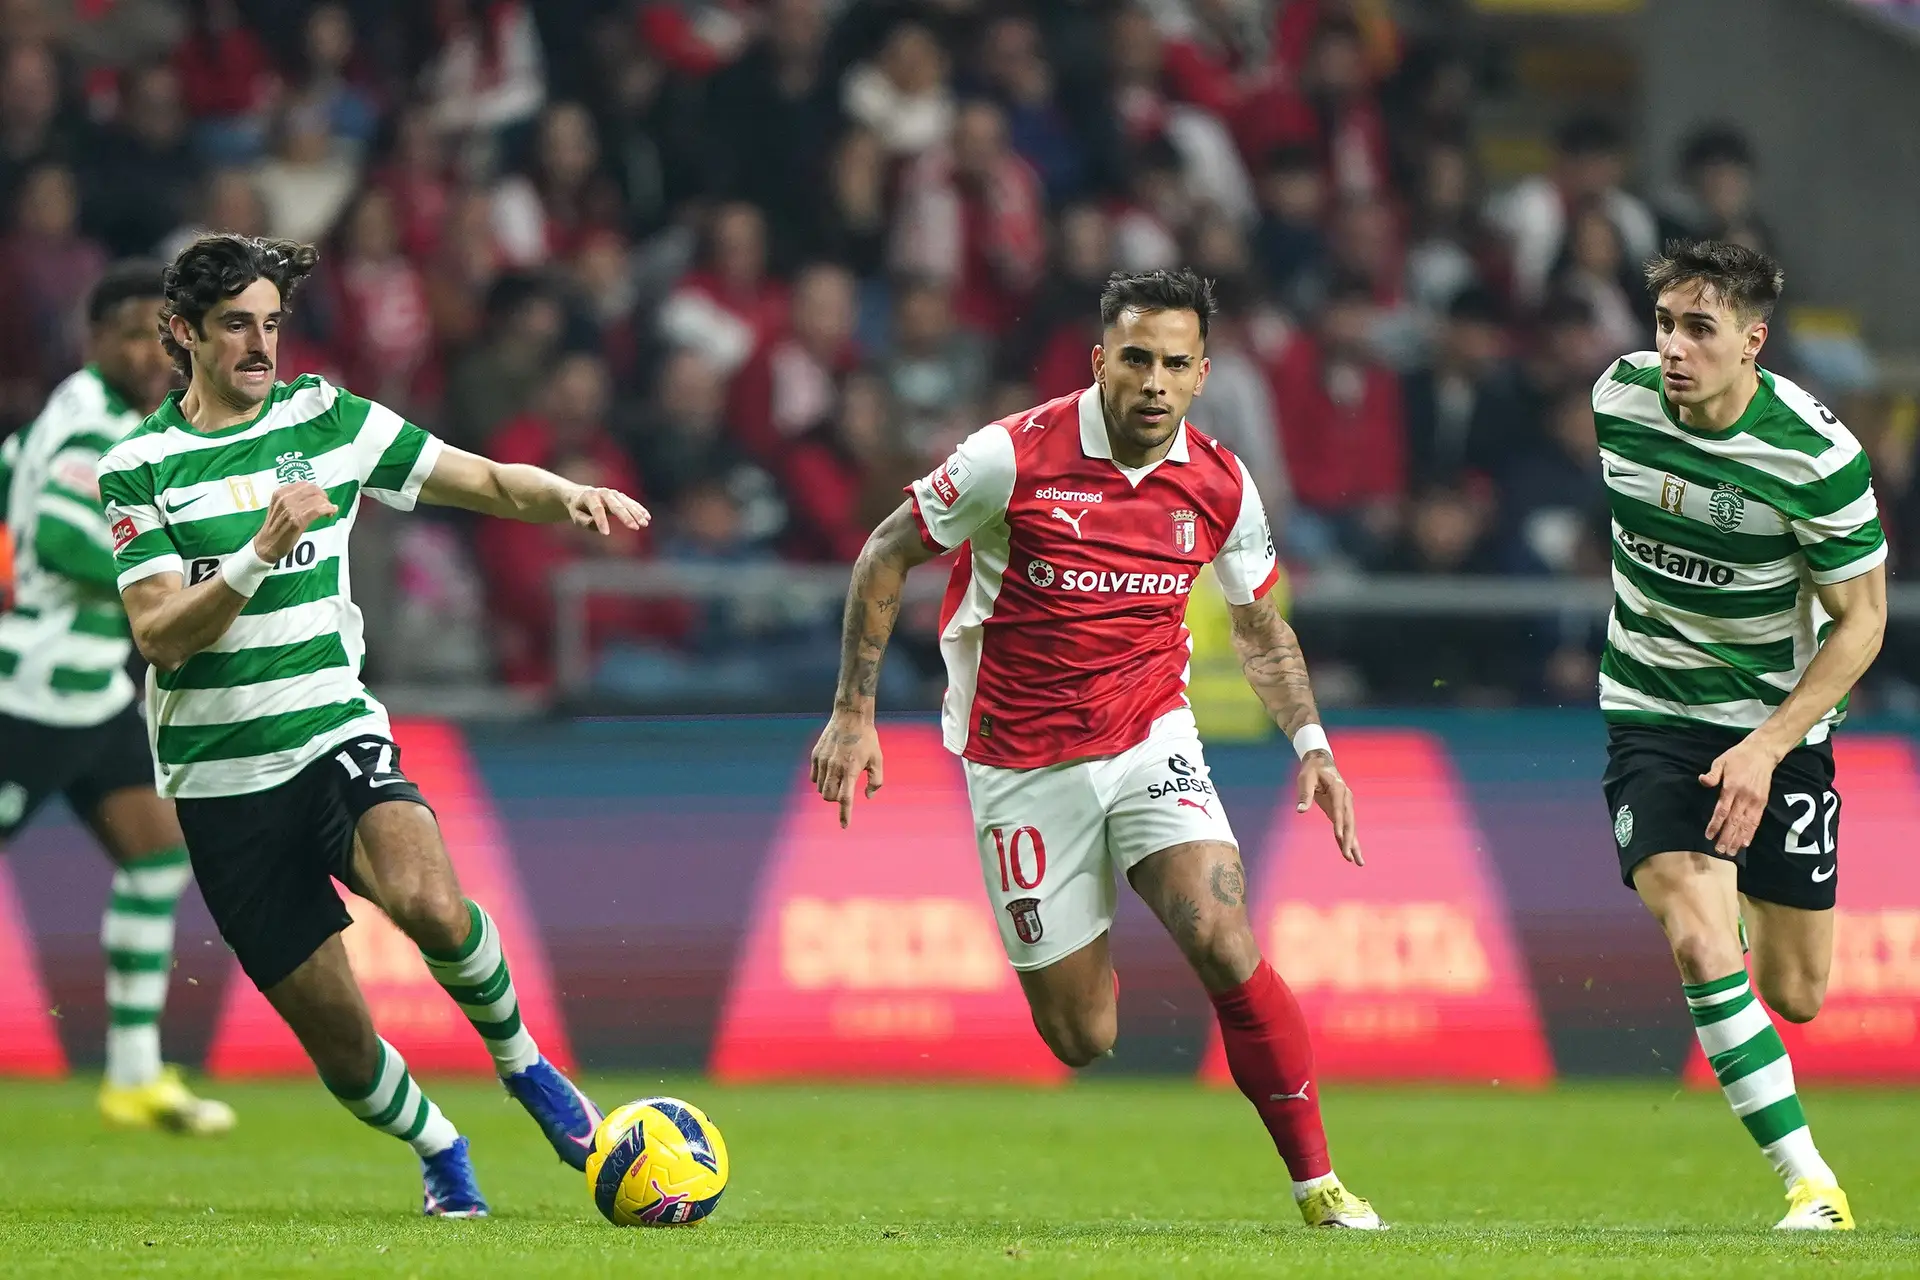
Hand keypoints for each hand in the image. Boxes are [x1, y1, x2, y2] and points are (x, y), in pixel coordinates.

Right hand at [252, 481, 335, 561]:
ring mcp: (290, 509)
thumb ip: (292, 499)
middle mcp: (285, 498)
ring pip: (317, 499)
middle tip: (327, 505)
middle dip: (323, 496)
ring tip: (329, 511)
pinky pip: (317, 510)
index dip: (317, 490)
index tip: (321, 498)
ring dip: (327, 504)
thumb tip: (312, 495)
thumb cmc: (275, 528)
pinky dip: (328, 510)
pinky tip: (331, 513)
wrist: (266, 545)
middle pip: (313, 489)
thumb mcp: (279, 507)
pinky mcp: (297, 520)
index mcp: (280, 493)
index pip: (305, 484)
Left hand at [566, 485, 649, 534]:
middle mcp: (603, 492)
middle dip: (626, 517)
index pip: (597, 509)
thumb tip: (597, 525)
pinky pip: (631, 503)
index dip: (601, 521)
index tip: (606, 534)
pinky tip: (647, 517)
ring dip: (636, 514)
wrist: (582, 495)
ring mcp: (614, 494)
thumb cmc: (578, 509)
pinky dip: (639, 510)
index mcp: (590, 496)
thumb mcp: (575, 516)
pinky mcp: (621, 497)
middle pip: (616, 505)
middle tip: (635, 528)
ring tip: (644, 524)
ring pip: (626, 504)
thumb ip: (584, 521)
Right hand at [811, 711, 884, 828]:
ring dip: (828, 790)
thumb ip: (876, 781)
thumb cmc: (867, 739)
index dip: (845, 814)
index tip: (844, 826)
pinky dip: (819, 780)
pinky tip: (829, 772)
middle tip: (844, 790)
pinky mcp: (815, 755)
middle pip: (828, 797)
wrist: (851, 716)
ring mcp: (822, 761)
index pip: (845, 799)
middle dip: (835, 799)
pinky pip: (813, 777)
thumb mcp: (878, 759)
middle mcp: (834, 767)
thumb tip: (867, 797)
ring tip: (838, 778)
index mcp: (851, 770)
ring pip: (820, 788)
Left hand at [1297, 751, 1361, 865]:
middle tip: (1349, 857)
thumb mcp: (1305, 779)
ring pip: (1351, 827)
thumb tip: (1300, 811)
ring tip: (1359, 862)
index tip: (1339, 838)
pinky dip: (1348, 840)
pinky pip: (1345, 827)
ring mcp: (1346, 804)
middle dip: (1349, 840)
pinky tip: (1350, 853)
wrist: (1321, 762)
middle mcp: (1346, 798)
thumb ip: (1304, 795)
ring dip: (1354, 844)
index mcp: (1338, 788)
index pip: (1339, 809)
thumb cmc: (1312, 770)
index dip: (1339, 824)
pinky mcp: (1342, 810)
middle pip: (1349, 821)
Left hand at [1701, 735, 1779, 854]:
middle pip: (1734, 821)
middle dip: (1727, 837)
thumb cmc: (1738, 757)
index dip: (1715, 824)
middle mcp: (1744, 796)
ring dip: (1738, 839)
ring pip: (1746, 824)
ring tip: (1731, 852)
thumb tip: (1703, 781)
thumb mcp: (1721, 761)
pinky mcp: (1763, 802)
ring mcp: (1755, 800)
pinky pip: (1756, 821)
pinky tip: (1745, 843)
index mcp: (1732, 787)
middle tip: (1720, 851)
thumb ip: (1712, 774)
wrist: (1762, 753)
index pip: (1722, 810)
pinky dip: (1751, 833)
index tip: (1709, 836)